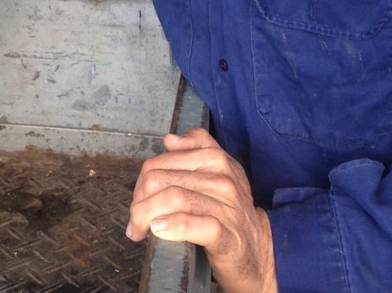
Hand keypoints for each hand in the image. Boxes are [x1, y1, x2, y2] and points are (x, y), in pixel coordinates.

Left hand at [127, 128, 276, 292]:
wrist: (256, 251)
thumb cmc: (230, 212)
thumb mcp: (218, 174)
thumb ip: (196, 150)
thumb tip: (169, 140)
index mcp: (216, 159)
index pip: (162, 161)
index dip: (142, 181)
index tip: (139, 199)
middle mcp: (223, 178)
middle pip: (162, 179)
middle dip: (139, 201)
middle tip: (135, 220)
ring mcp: (226, 206)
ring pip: (173, 198)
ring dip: (145, 216)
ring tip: (138, 230)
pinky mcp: (227, 235)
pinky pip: (193, 224)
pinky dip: (171, 226)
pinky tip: (157, 230)